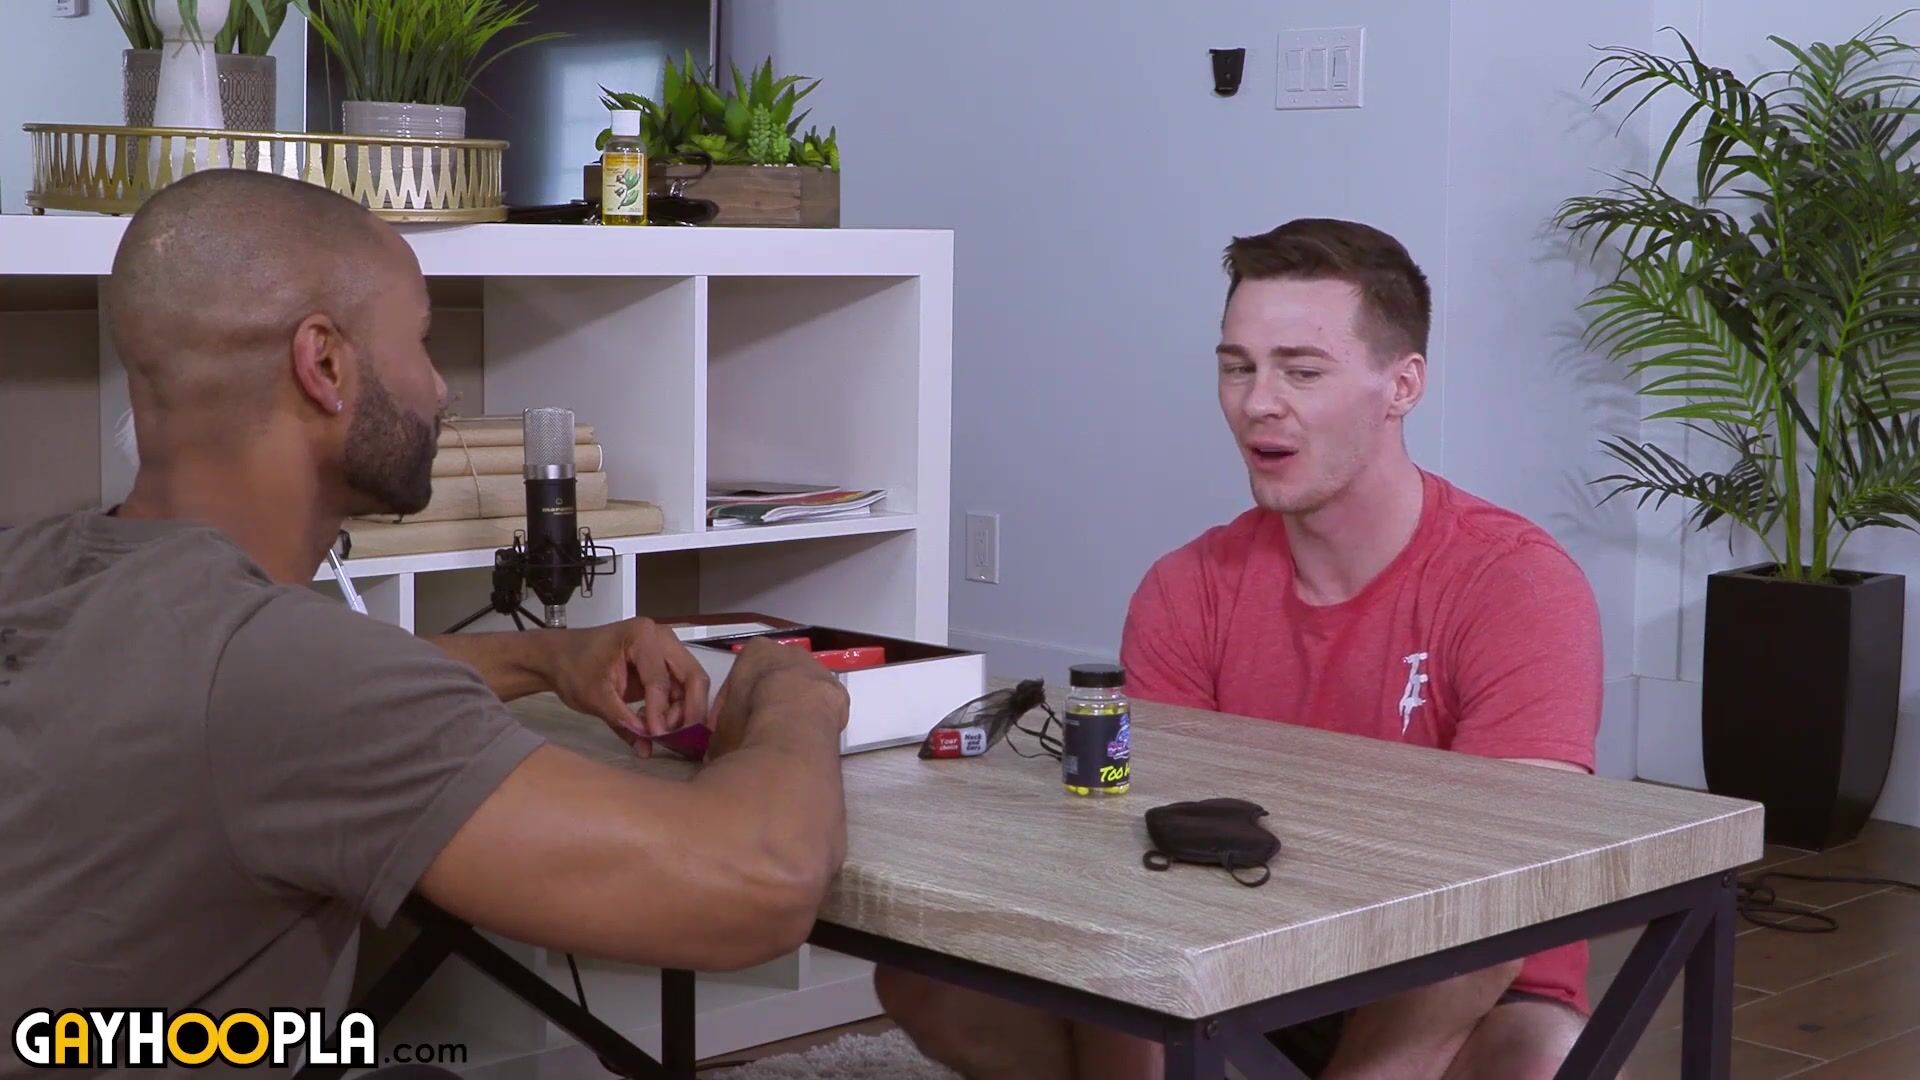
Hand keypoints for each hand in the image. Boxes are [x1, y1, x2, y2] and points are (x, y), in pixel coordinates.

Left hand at [547, 617, 710, 755]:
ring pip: (690, 686)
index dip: (660, 711)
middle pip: (692, 677)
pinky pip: (680, 691)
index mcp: (642, 635)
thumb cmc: (572, 667)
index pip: (661, 679)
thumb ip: (623, 721)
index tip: (657, 737)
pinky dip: (675, 711)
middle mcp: (662, 639)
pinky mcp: (663, 667)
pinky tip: (659, 727)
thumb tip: (646, 746)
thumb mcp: (594, 697)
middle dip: (690, 711)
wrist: (559, 659)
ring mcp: (665, 652)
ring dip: (683, 713)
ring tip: (662, 734)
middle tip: (682, 740)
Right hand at [706, 637, 848, 760]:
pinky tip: (803, 740)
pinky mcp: (838, 691)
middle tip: (757, 734)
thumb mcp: (721, 729)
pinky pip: (820, 706)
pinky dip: (812, 720)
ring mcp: (817, 669)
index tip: (729, 730)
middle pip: (772, 681)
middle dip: (764, 704)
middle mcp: (788, 653)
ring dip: (791, 711)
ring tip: (782, 741)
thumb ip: (721, 734)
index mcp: (755, 652)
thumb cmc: (751, 719)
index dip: (731, 708)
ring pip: (799, 691)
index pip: (738, 678)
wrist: (794, 725)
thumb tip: (721, 751)